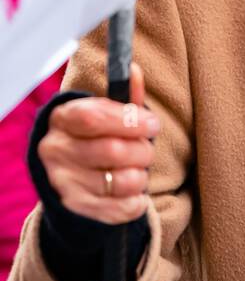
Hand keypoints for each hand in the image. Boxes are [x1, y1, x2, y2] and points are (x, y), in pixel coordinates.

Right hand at [37, 62, 156, 224]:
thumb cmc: (95, 138)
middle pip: (113, 151)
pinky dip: (136, 200)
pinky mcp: (76, 210)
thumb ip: (124, 98)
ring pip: (122, 181)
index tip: (152, 123)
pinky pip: (123, 207)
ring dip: (141, 176)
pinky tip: (130, 192)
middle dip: (142, 150)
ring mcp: (62, 183)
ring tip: (136, 170)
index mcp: (62, 119)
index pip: (94, 117)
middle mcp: (55, 151)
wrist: (70, 180)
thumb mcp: (106, 115)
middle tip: (146, 149)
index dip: (129, 120)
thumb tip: (134, 70)